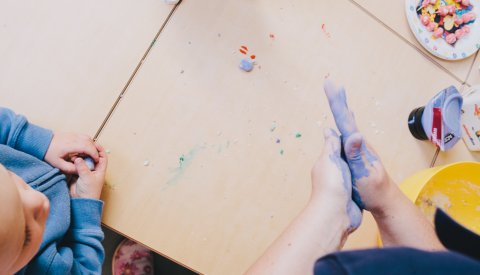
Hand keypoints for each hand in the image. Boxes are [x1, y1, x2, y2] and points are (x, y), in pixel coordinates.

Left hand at [45, 133, 98, 173]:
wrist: (41, 142)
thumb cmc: (48, 153)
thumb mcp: (58, 165)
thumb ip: (71, 168)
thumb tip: (81, 170)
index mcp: (70, 145)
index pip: (88, 147)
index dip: (94, 154)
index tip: (96, 160)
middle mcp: (73, 138)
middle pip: (90, 142)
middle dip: (95, 150)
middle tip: (95, 158)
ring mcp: (73, 134)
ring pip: (88, 138)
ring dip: (92, 146)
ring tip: (90, 154)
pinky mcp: (72, 134)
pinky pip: (84, 136)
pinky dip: (88, 142)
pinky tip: (85, 149)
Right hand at [69, 144, 106, 199]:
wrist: (81, 201)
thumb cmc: (89, 191)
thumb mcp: (87, 177)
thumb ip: (82, 167)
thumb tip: (78, 158)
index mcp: (100, 170)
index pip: (102, 157)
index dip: (100, 150)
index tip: (94, 143)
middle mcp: (93, 169)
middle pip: (92, 157)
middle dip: (87, 152)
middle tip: (82, 146)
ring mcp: (85, 171)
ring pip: (83, 161)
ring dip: (79, 156)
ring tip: (74, 153)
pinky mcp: (78, 174)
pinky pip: (76, 165)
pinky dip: (74, 161)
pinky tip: (70, 158)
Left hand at [311, 128, 361, 231]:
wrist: (336, 213)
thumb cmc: (332, 185)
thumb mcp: (331, 159)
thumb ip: (331, 145)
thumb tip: (328, 129)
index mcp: (326, 163)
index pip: (336, 147)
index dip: (346, 139)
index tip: (355, 129)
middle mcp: (332, 173)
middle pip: (345, 159)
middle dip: (354, 152)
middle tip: (367, 142)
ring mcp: (341, 185)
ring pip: (351, 171)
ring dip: (358, 166)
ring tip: (370, 157)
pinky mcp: (350, 195)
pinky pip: (356, 184)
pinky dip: (361, 179)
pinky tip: (368, 176)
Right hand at [323, 80, 395, 213]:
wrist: (386, 202)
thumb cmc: (374, 191)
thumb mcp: (364, 174)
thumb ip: (357, 155)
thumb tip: (354, 134)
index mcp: (358, 146)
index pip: (346, 120)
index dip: (337, 102)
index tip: (330, 85)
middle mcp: (358, 144)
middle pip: (346, 118)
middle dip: (338, 101)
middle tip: (331, 84)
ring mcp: (358, 150)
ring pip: (347, 126)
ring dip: (341, 110)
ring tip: (338, 98)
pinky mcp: (356, 157)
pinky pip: (346, 137)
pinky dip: (343, 126)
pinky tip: (341, 128)